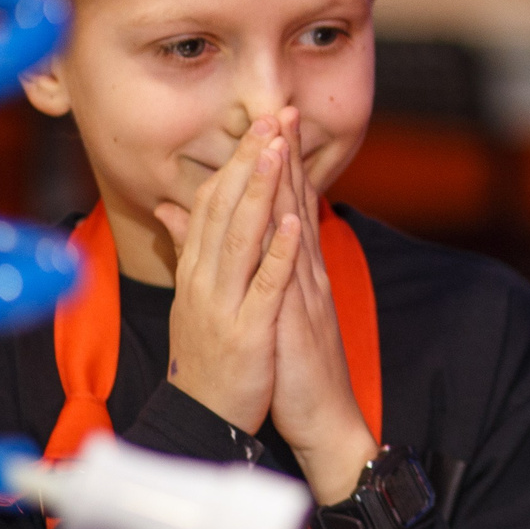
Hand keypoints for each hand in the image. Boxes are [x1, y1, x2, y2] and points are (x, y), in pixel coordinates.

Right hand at [153, 117, 299, 433]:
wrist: (202, 419)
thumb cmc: (207, 357)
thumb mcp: (192, 297)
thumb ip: (186, 250)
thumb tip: (169, 209)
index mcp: (195, 271)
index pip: (211, 204)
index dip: (235, 162)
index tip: (258, 125)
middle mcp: (204, 281)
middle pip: (224, 210)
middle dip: (248, 162)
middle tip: (270, 118)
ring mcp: (224, 304)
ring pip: (240, 238)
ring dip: (259, 191)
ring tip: (276, 151)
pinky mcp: (247, 331)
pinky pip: (263, 286)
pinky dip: (275, 253)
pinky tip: (290, 223)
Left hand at [267, 108, 377, 505]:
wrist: (325, 419)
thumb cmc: (293, 367)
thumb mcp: (268, 310)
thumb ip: (246, 269)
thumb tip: (204, 232)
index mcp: (296, 272)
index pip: (286, 207)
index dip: (278, 163)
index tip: (270, 121)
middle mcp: (306, 276)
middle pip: (296, 207)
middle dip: (287, 157)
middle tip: (282, 109)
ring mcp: (306, 296)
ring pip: (296, 233)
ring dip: (291, 187)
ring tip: (283, 144)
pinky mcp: (301, 323)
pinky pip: (296, 282)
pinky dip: (293, 250)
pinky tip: (289, 221)